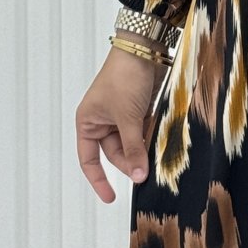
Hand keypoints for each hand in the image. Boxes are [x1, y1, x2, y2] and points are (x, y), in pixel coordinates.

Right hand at [75, 48, 163, 202]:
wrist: (144, 50)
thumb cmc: (124, 78)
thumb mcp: (127, 118)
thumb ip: (133, 149)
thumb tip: (138, 176)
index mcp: (87, 122)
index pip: (89, 160)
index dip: (99, 180)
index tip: (110, 197)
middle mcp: (101, 121)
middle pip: (115, 153)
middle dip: (130, 163)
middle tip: (145, 173)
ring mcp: (121, 116)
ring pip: (132, 144)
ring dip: (142, 151)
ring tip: (155, 159)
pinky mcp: (138, 110)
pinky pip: (143, 133)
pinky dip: (150, 139)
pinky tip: (159, 145)